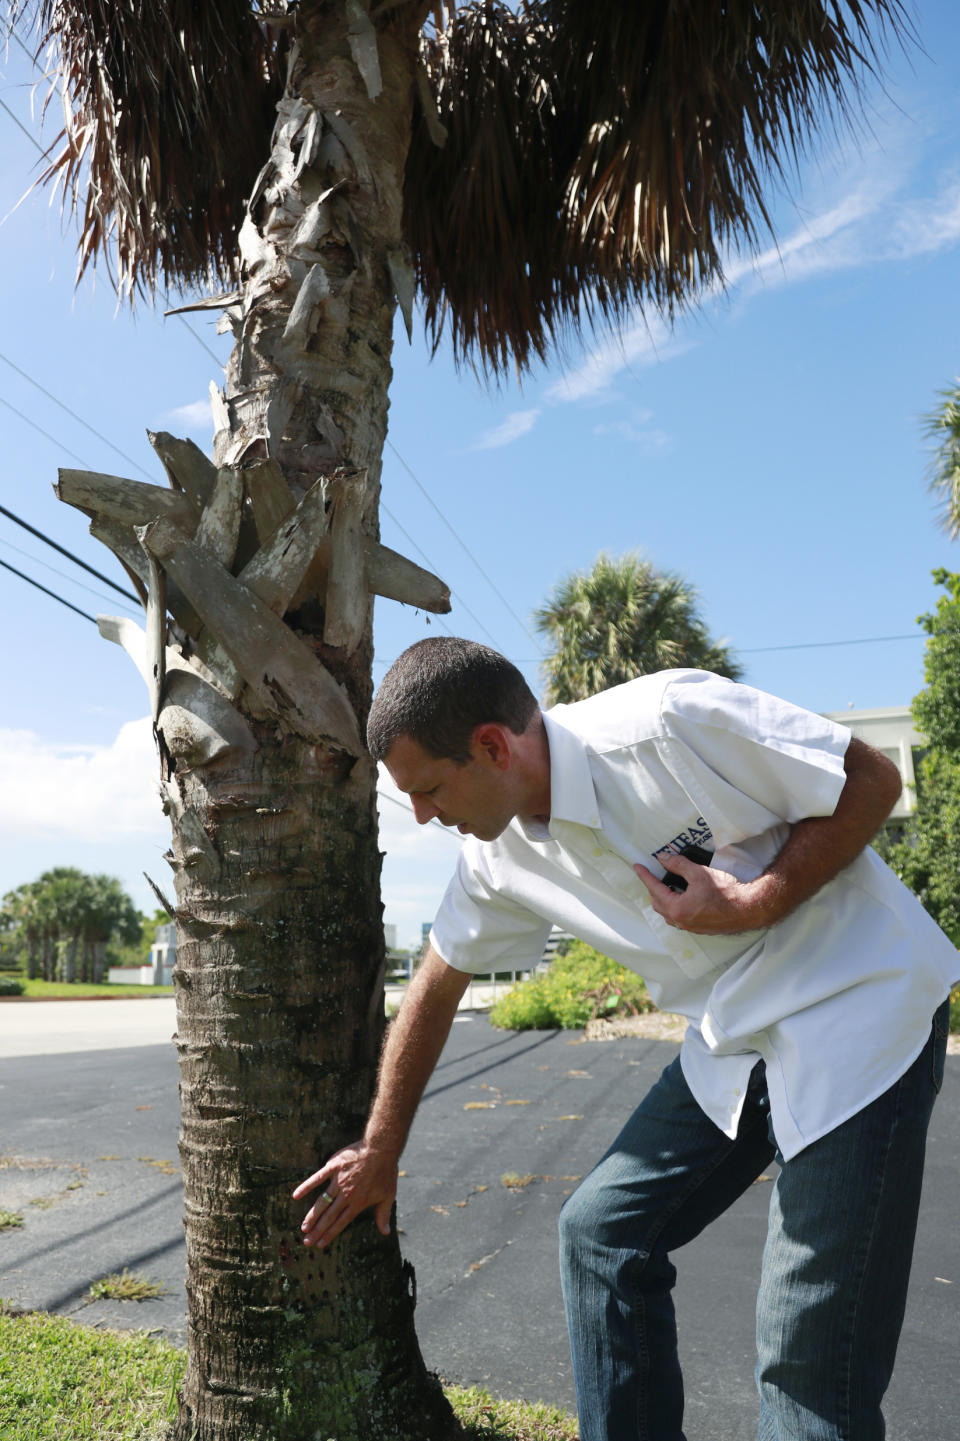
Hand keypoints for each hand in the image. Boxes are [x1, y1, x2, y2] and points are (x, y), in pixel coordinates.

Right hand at [293, 1141, 397, 1249]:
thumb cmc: (386, 1172)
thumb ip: (383, 1215)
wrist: (381, 1149)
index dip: (329, 1234)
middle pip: (329, 1216)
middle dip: (317, 1230)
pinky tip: (296, 1195)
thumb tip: (386, 1233)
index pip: (340, 1223)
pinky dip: (306, 1186)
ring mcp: (339, 1181)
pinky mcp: (334, 1167)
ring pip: (322, 1202)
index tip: (320, 1244)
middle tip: (307, 1242)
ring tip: (303, 1227)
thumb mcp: (388, 1196)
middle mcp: (346, 1195)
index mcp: (358, 1203)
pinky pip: (317, 1178)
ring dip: (312, 1216)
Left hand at [633, 852, 778, 934]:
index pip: (655, 889)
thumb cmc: (725, 892)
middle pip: (658, 903)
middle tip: (652, 874)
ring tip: (666, 885)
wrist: (748, 909)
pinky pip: (679, 917)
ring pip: (668, 913)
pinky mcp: (699, 928)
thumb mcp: (699, 873)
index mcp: (677, 908)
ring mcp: (690, 927)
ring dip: (663, 899)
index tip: (637, 866)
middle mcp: (681, 921)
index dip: (645, 876)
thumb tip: (663, 858)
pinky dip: (675, 906)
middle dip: (653, 888)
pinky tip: (681, 897)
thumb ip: (678, 865)